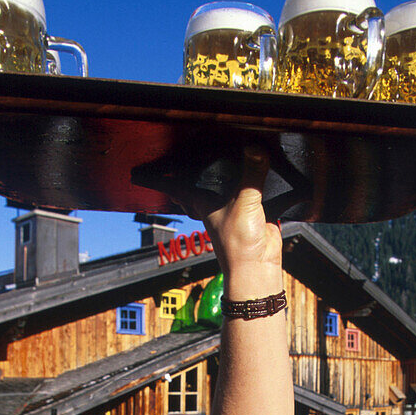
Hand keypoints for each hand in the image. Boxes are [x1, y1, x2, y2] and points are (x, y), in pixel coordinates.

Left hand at [174, 147, 281, 287]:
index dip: (167, 176)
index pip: (180, 185)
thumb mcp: (243, 201)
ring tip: (238, 152)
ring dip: (238, 172)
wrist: (258, 267)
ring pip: (234, 183)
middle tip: (202, 148)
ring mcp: (237, 206)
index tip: (152, 168)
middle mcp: (218, 202)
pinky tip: (264, 170)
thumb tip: (256, 149)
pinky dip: (259, 183)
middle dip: (206, 167)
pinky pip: (256, 191)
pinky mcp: (256, 209)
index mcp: (203, 200)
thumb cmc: (238, 244)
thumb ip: (251, 174)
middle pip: (209, 179)